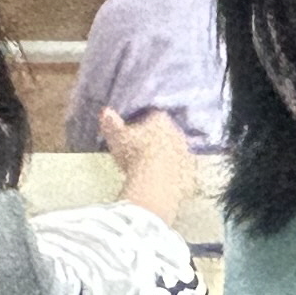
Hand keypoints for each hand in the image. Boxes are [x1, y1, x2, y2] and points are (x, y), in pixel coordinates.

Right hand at [99, 106, 199, 224]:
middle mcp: (177, 133)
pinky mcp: (190, 172)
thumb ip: (111, 123)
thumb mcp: (116, 137)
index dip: (140, 124)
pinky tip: (160, 182)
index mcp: (161, 119)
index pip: (151, 116)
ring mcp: (186, 152)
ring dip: (164, 157)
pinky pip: (180, 171)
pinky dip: (172, 175)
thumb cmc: (133, 155)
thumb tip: (105, 111)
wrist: (154, 183)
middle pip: (165, 133)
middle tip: (139, 153)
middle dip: (155, 140)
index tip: (130, 134)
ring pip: (174, 151)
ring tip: (147, 169)